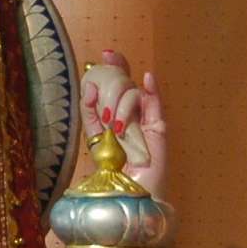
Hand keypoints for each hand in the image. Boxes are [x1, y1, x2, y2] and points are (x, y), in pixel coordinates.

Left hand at [84, 50, 167, 195]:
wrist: (125, 193)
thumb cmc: (110, 169)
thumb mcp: (91, 137)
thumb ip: (89, 112)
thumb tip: (89, 85)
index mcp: (114, 111)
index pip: (115, 83)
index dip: (113, 66)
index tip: (105, 54)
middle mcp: (130, 112)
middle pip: (125, 84)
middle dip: (114, 82)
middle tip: (105, 92)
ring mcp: (144, 119)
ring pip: (134, 95)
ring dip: (122, 106)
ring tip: (116, 128)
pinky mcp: (157, 129)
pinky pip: (156, 105)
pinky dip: (152, 90)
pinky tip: (147, 79)